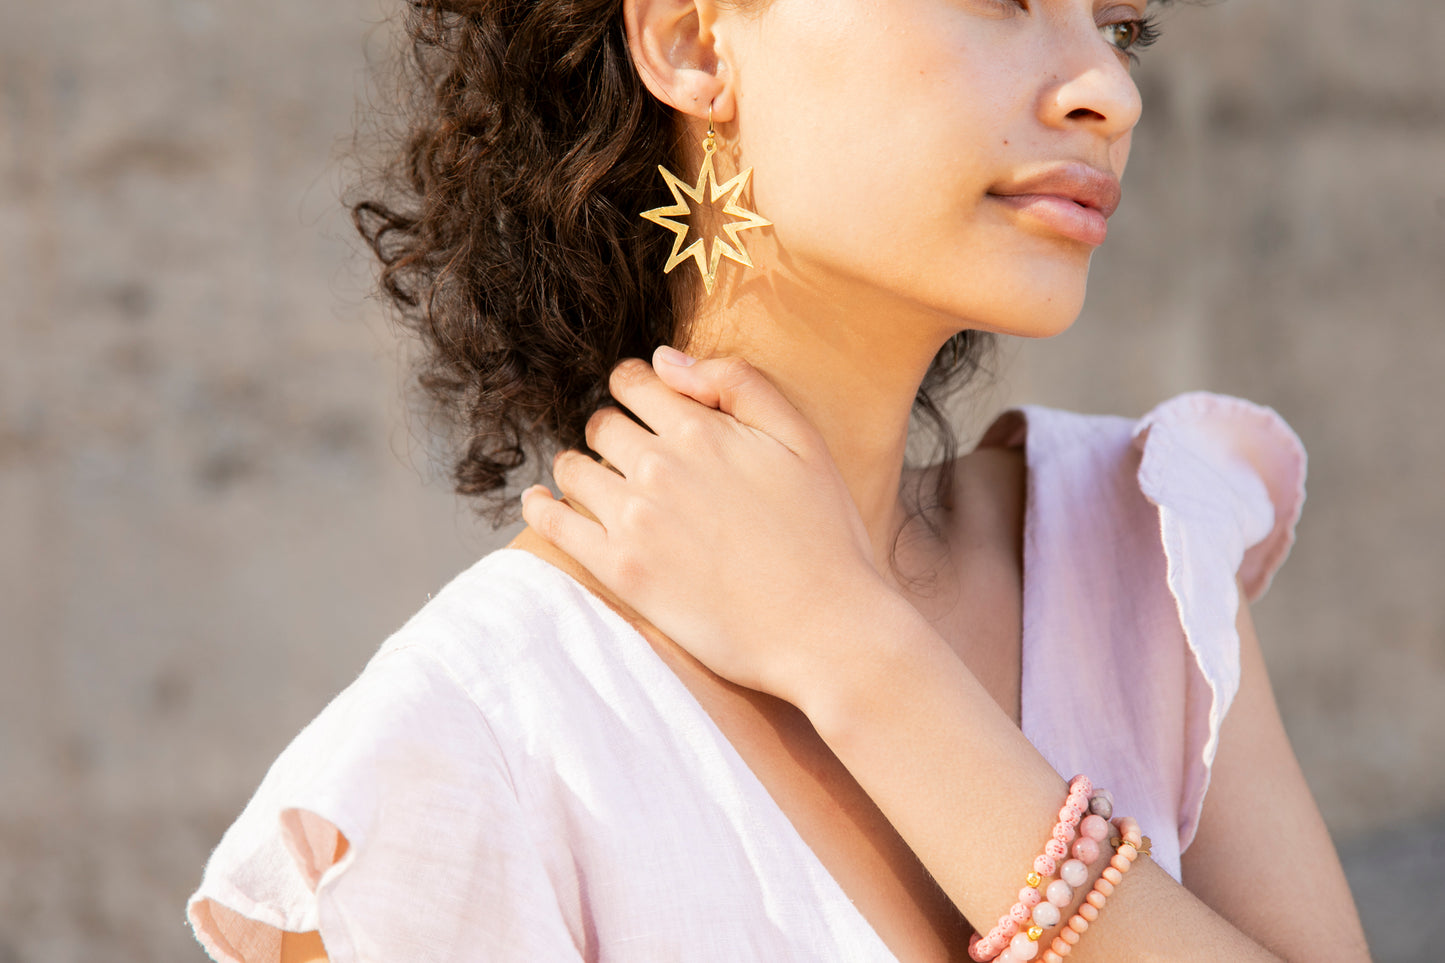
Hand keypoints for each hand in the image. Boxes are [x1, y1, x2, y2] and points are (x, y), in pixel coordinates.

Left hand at [520, 347, 892, 704]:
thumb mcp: (801, 438)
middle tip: (630, 453)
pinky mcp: (620, 570)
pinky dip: (541, 506)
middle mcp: (658, 466)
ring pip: (573, 468)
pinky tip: (543, 502)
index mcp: (701, 428)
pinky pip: (554, 524)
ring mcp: (634, 519)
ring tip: (599, 482)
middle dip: (613, 430)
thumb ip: (737, 383)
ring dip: (581, 467)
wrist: (824, 628)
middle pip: (602, 424)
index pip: (633, 381)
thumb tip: (665, 360)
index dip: (635, 387)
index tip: (641, 404)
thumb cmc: (823, 535)